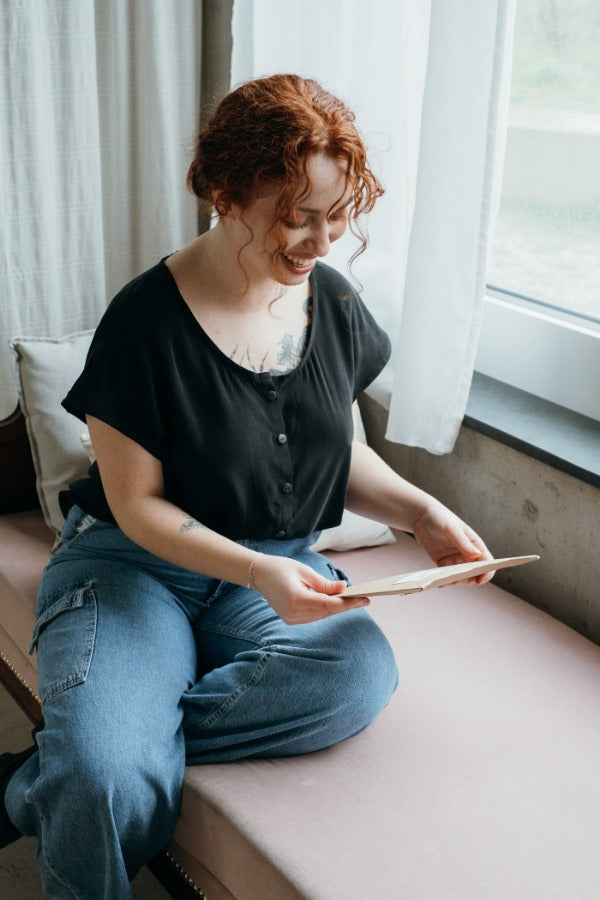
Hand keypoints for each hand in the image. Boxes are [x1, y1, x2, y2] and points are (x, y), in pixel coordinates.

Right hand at [252, 554, 369, 623]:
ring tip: (352, 599)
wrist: (259, 574)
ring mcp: (291, 619)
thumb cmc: (281, 568)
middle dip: (345, 605)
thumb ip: (324, 584)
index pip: (329, 604)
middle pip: (327, 611)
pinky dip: (325, 610)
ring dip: (336, 608)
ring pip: (321, 615)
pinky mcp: (291, 619)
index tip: (364, 599)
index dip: (348, 603)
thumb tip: (344, 588)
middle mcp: (294, 613)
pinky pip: (313, 616)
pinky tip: (334, 602)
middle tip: (363, 597)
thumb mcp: (305, 571)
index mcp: (297, 599)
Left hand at [412, 499, 494, 584]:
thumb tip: (477, 555)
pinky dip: (445, 581)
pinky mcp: (444, 563)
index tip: (479, 580)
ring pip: (461, 577)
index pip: (487, 562)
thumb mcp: (452, 529)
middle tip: (455, 580)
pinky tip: (439, 582)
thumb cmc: (440, 518)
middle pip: (474, 573)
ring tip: (445, 582)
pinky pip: (447, 576)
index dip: (486, 572)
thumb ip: (463, 542)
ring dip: (455, 581)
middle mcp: (468, 554)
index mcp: (475, 544)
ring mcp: (456, 559)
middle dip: (467, 579)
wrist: (421, 517)